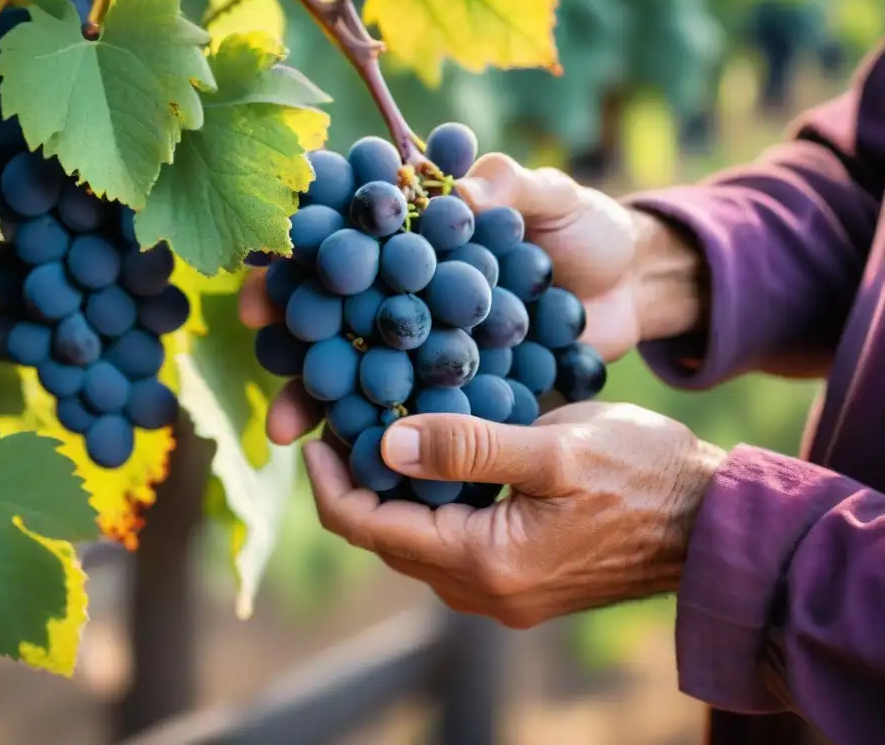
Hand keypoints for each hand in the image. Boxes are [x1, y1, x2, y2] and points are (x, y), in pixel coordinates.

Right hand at [239, 153, 706, 445]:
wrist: (635, 289)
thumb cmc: (588, 230)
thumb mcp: (556, 199)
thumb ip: (513, 187)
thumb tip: (461, 193)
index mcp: (420, 236)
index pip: (344, 246)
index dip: (300, 265)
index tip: (262, 294)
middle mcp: (412, 291)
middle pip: (340, 317)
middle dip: (298, 346)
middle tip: (269, 370)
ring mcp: (432, 343)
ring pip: (365, 370)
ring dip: (326, 400)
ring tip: (292, 434)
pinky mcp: (462, 386)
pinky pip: (417, 410)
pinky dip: (390, 433)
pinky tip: (358, 459)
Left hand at [302, 402, 726, 627]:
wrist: (712, 526)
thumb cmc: (645, 475)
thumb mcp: (557, 447)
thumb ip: (468, 447)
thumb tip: (387, 444)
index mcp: (486, 560)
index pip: (372, 529)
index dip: (333, 485)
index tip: (316, 439)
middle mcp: (485, 592)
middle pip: (387, 543)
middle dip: (355, 490)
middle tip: (341, 431)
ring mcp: (504, 596)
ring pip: (416, 548)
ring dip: (389, 501)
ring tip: (377, 443)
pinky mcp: (522, 585)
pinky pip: (450, 551)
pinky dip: (427, 512)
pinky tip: (431, 469)